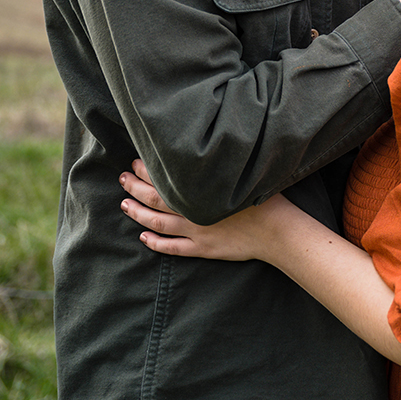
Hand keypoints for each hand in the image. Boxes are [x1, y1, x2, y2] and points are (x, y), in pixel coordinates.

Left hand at [119, 160, 292, 261]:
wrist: (277, 230)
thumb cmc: (265, 199)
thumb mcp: (243, 174)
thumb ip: (222, 166)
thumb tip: (209, 150)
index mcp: (203, 190)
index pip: (167, 177)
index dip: (149, 169)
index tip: (137, 161)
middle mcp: (195, 211)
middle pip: (156, 198)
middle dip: (136, 187)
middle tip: (122, 178)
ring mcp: (197, 232)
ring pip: (158, 223)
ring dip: (138, 214)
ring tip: (124, 205)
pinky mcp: (203, 249)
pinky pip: (173, 247)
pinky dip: (156, 243)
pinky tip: (144, 238)